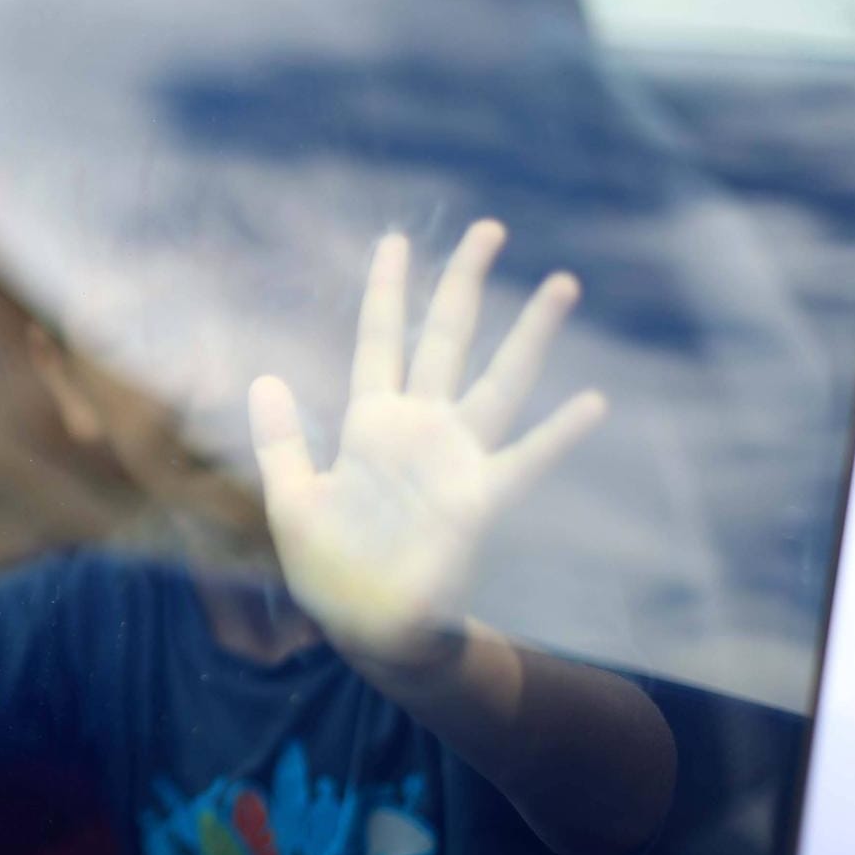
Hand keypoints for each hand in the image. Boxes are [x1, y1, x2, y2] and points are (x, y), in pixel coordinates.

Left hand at [247, 221, 605, 669]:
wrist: (367, 626)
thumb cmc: (330, 569)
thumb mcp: (293, 500)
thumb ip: (281, 440)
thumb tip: (262, 378)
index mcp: (370, 425)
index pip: (380, 340)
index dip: (386, 291)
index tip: (394, 239)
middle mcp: (420, 430)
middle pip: (444, 340)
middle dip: (464, 284)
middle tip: (488, 228)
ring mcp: (455, 460)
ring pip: (498, 381)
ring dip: (530, 335)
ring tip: (559, 282)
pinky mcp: (479, 500)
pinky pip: (525, 459)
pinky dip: (558, 434)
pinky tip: (592, 402)